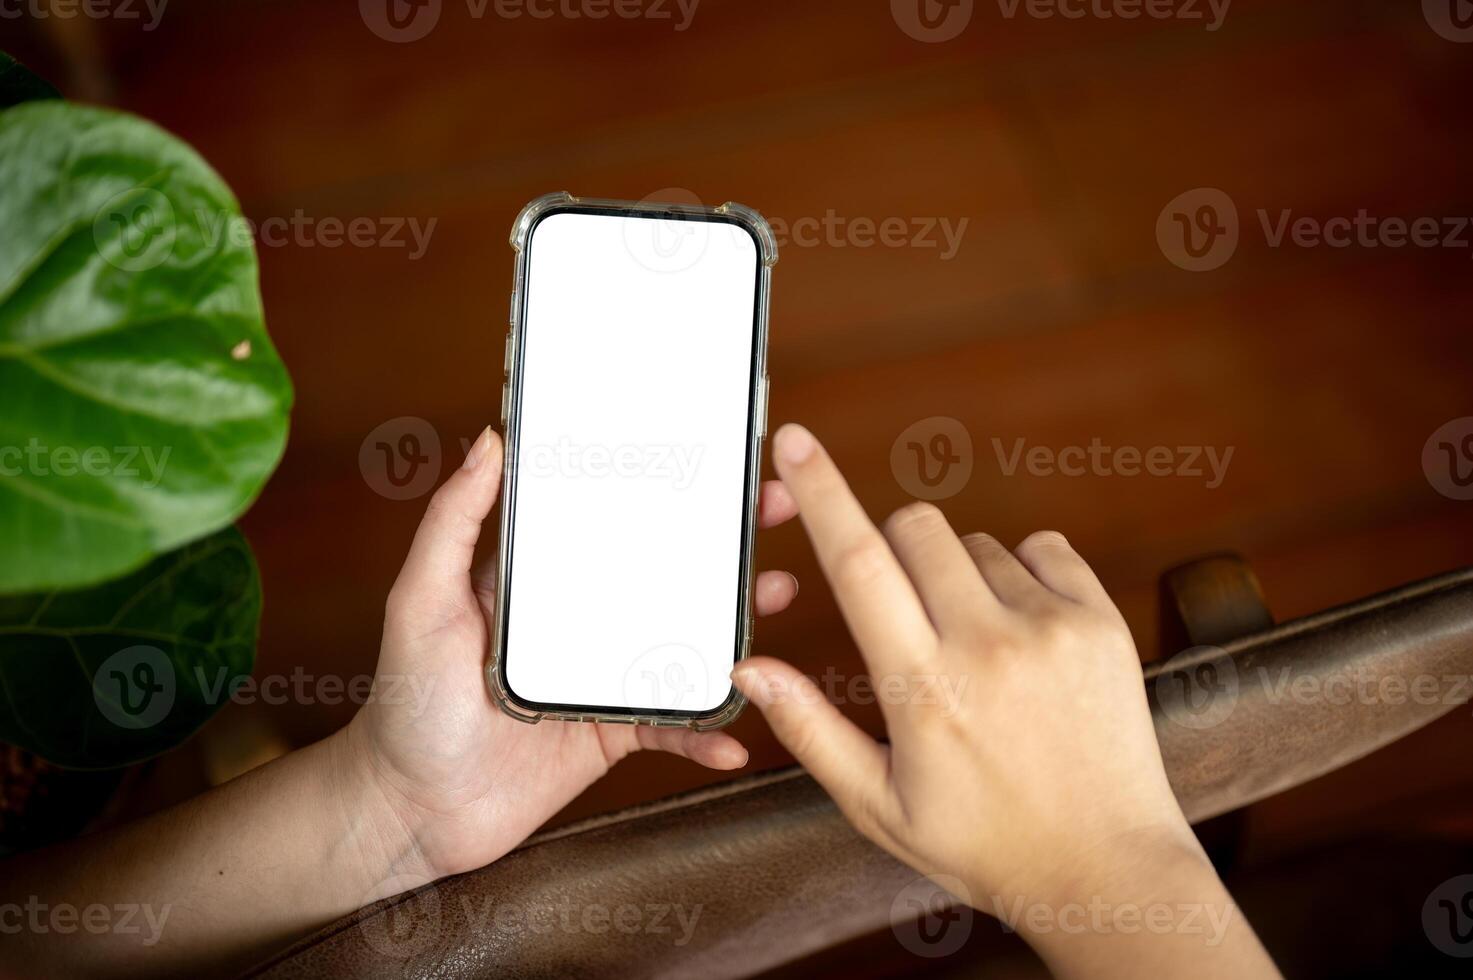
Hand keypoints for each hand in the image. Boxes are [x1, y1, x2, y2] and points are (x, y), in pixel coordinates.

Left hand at [343, 426, 799, 880]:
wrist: (409, 810)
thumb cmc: (405, 701)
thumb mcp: (421, 599)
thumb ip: (452, 523)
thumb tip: (488, 442)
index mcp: (543, 581)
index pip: (611, 522)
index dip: (662, 490)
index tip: (710, 459)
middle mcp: (580, 623)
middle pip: (665, 575)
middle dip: (721, 542)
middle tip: (772, 509)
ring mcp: (602, 678)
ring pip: (683, 644)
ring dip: (734, 625)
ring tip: (778, 595)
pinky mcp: (612, 734)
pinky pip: (671, 727)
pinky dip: (705, 733)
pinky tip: (734, 736)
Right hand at [731, 424, 1277, 977]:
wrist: (1108, 870)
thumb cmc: (986, 843)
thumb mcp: (878, 803)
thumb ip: (810, 728)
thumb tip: (753, 667)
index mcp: (922, 688)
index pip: (858, 564)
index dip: (820, 493)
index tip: (795, 443)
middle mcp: (987, 646)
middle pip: (916, 529)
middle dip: (894, 549)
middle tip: (907, 614)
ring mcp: (1051, 628)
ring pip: (976, 542)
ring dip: (959, 574)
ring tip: (978, 650)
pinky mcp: (1101, 622)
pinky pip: (1043, 547)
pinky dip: (1020, 574)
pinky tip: (1022, 633)